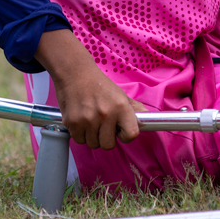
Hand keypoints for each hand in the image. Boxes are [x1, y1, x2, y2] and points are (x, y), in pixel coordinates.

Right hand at [36, 29, 144, 149]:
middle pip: (108, 145)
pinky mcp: (73, 122)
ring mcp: (88, 119)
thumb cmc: (99, 84)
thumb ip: (134, 108)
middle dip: (106, 138)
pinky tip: (82, 121)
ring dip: (92, 136)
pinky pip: (79, 140)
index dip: (125, 136)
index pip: (131, 134)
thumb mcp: (120, 94)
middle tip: (102, 126)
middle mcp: (106, 114)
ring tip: (91, 120)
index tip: (120, 131)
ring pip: (93, 144)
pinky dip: (80, 134)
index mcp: (121, 107)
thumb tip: (147, 120)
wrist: (75, 73)